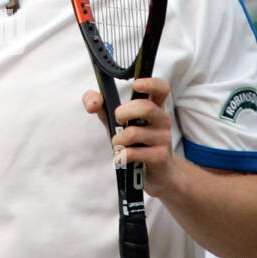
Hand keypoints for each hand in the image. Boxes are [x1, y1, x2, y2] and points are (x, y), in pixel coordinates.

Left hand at [82, 77, 176, 195]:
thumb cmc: (135, 143)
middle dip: (123, 113)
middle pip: (145, 108)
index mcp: (155, 107)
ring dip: (117, 140)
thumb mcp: (118, 123)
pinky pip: (132, 153)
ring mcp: (164, 138)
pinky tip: (121, 159)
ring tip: (118, 145)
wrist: (156, 173)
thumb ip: (102, 107)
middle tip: (117, 120)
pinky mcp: (160, 157)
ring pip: (133, 133)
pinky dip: (120, 156)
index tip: (136, 84)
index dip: (151, 83)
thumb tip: (92, 103)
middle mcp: (163, 120)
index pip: (161, 88)